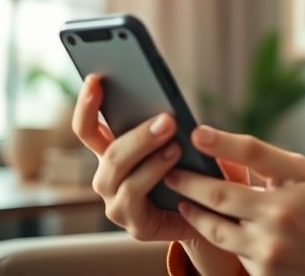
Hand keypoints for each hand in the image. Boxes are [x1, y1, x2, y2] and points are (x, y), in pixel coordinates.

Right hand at [71, 74, 244, 273]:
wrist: (217, 215)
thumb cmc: (199, 173)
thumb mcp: (184, 143)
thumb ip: (169, 126)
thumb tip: (167, 104)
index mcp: (113, 154)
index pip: (88, 128)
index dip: (87, 104)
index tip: (96, 78)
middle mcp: (108, 178)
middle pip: (107, 150)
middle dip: (137, 132)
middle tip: (166, 118)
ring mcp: (116, 203)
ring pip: (117, 171)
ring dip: (145, 151)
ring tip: (174, 142)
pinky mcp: (134, 225)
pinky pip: (134, 196)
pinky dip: (153, 175)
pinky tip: (175, 163)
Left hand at [163, 126, 304, 275]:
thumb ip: (268, 162)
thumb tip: (223, 147)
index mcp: (292, 189)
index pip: (251, 155)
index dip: (220, 142)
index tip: (194, 132)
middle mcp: (279, 220)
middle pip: (219, 196)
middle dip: (188, 183)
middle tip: (171, 173)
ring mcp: (269, 253)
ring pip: (216, 230)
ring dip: (195, 215)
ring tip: (184, 202)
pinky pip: (234, 254)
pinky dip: (225, 240)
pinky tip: (217, 227)